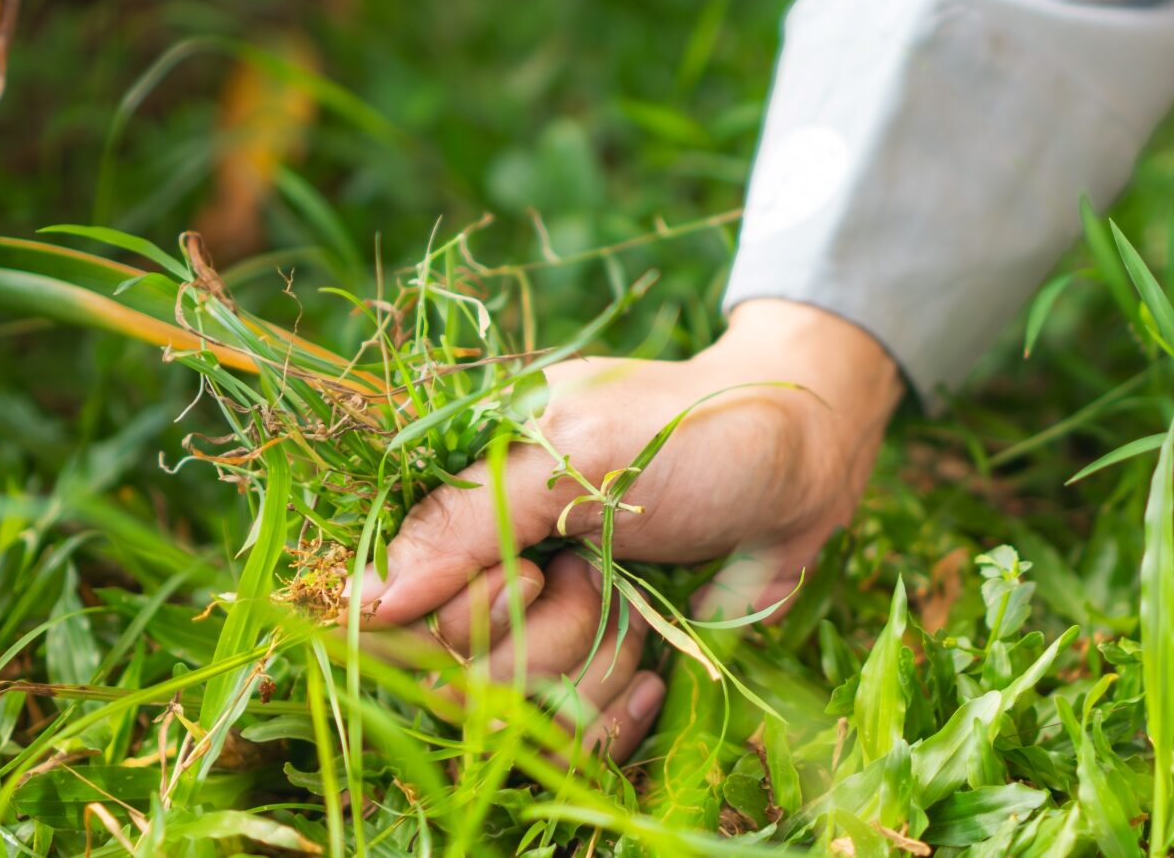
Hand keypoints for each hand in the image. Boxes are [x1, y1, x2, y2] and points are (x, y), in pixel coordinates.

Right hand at [352, 299, 901, 757]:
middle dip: (546, 634)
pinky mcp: (596, 673)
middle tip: (600, 573)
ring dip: (596, 663)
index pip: (405, 611)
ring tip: (639, 605)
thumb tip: (372, 599)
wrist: (801, 456)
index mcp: (467, 508)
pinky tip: (653, 673)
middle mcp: (493, 576)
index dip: (469, 613)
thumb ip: (467, 517)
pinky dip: (619, 715)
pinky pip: (573, 740)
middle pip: (460, 673)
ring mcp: (546, 631)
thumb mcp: (574, 454)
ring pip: (521, 715)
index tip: (536, 575)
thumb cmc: (687, 434)